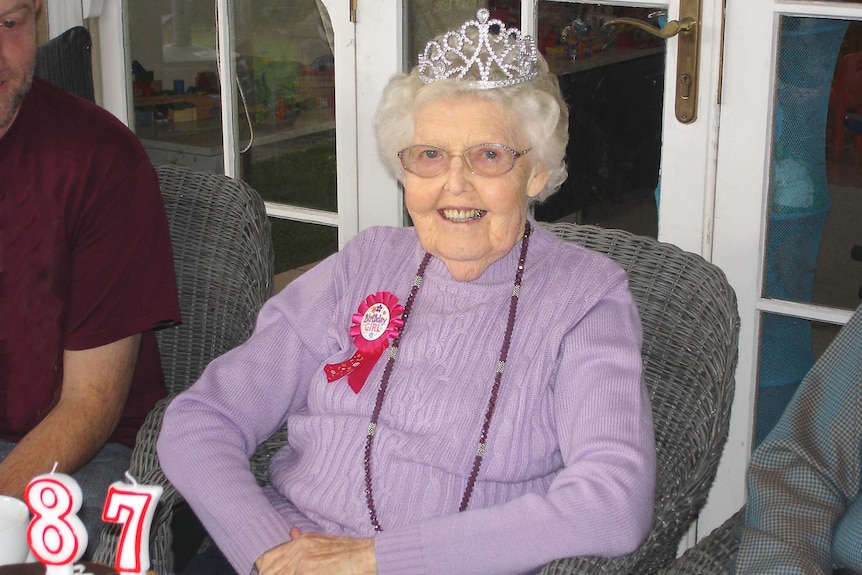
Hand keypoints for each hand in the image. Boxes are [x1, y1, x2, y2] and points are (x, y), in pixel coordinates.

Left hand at [255, 527, 376, 574]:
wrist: (366, 555)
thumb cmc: (347, 550)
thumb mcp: (321, 540)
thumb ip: (303, 539)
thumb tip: (291, 532)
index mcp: (298, 545)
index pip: (265, 560)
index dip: (263, 570)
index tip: (264, 573)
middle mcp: (297, 554)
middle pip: (268, 571)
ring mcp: (303, 566)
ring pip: (278, 574)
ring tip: (283, 574)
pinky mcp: (310, 573)